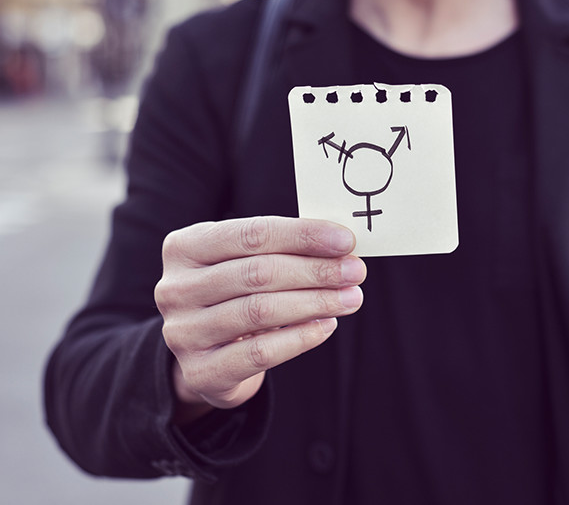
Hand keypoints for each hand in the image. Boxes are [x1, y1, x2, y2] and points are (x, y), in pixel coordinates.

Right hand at [155, 216, 365, 419]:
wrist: (207, 355)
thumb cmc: (236, 294)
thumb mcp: (246, 262)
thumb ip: (283, 249)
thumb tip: (342, 246)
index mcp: (185, 247)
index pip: (251, 234)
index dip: (303, 235)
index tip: (346, 241)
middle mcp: (175, 288)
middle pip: (258, 273)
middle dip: (315, 271)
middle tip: (355, 272)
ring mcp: (182, 332)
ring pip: (259, 311)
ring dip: (315, 302)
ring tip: (350, 298)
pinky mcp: (200, 372)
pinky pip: (259, 353)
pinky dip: (300, 338)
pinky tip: (327, 326)